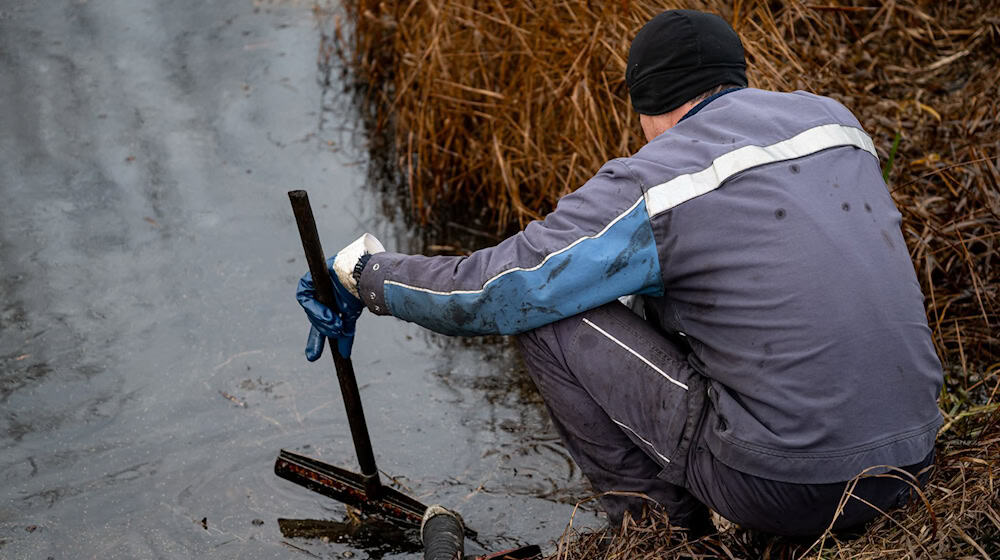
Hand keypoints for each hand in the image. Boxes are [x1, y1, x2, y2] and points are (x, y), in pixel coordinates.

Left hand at [296, 234, 384, 360]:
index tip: (312, 357)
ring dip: (321, 319)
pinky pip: (304, 296)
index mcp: (330, 305)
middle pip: (315, 317)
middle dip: (324, 328)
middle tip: (336, 331)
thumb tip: (343, 354)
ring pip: (309, 309)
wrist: (367, 274)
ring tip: (335, 324)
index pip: (320, 324)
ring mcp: (316, 287)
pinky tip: (327, 316)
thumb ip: (344, 333)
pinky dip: (315, 308)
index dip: (315, 341)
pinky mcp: (312, 278)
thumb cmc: (361, 292)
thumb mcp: (351, 317)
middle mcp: (322, 296)